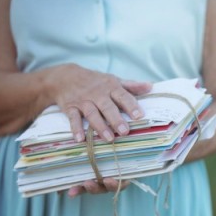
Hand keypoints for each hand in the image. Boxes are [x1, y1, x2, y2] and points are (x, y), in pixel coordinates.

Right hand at [44, 63, 150, 196]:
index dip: (131, 106)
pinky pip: (73, 118)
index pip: (123, 96)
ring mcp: (83, 101)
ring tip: (109, 139)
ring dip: (100, 127)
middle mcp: (97, 94)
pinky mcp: (70, 107)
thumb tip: (150, 86)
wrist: (65, 76)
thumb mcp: (113, 80)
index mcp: (110, 87)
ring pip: (92, 114)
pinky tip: (80, 139)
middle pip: (108, 107)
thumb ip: (131, 86)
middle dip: (116, 119)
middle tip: (125, 132)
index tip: (139, 116)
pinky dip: (75, 128)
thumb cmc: (95, 82)